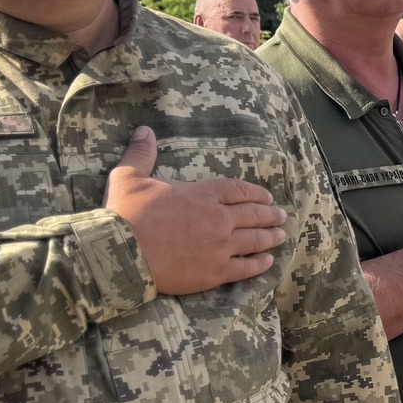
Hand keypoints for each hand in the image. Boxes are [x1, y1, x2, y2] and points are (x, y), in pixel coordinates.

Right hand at [105, 127, 286, 295]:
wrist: (120, 253)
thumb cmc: (125, 214)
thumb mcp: (129, 176)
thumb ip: (141, 153)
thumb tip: (144, 130)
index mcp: (202, 194)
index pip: (238, 190)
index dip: (256, 193)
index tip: (267, 197)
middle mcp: (217, 219)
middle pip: (252, 214)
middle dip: (269, 214)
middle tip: (282, 215)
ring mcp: (219, 247)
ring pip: (254, 240)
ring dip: (270, 237)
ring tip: (281, 235)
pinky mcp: (214, 272)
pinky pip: (244, 267)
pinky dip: (259, 264)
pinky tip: (268, 261)